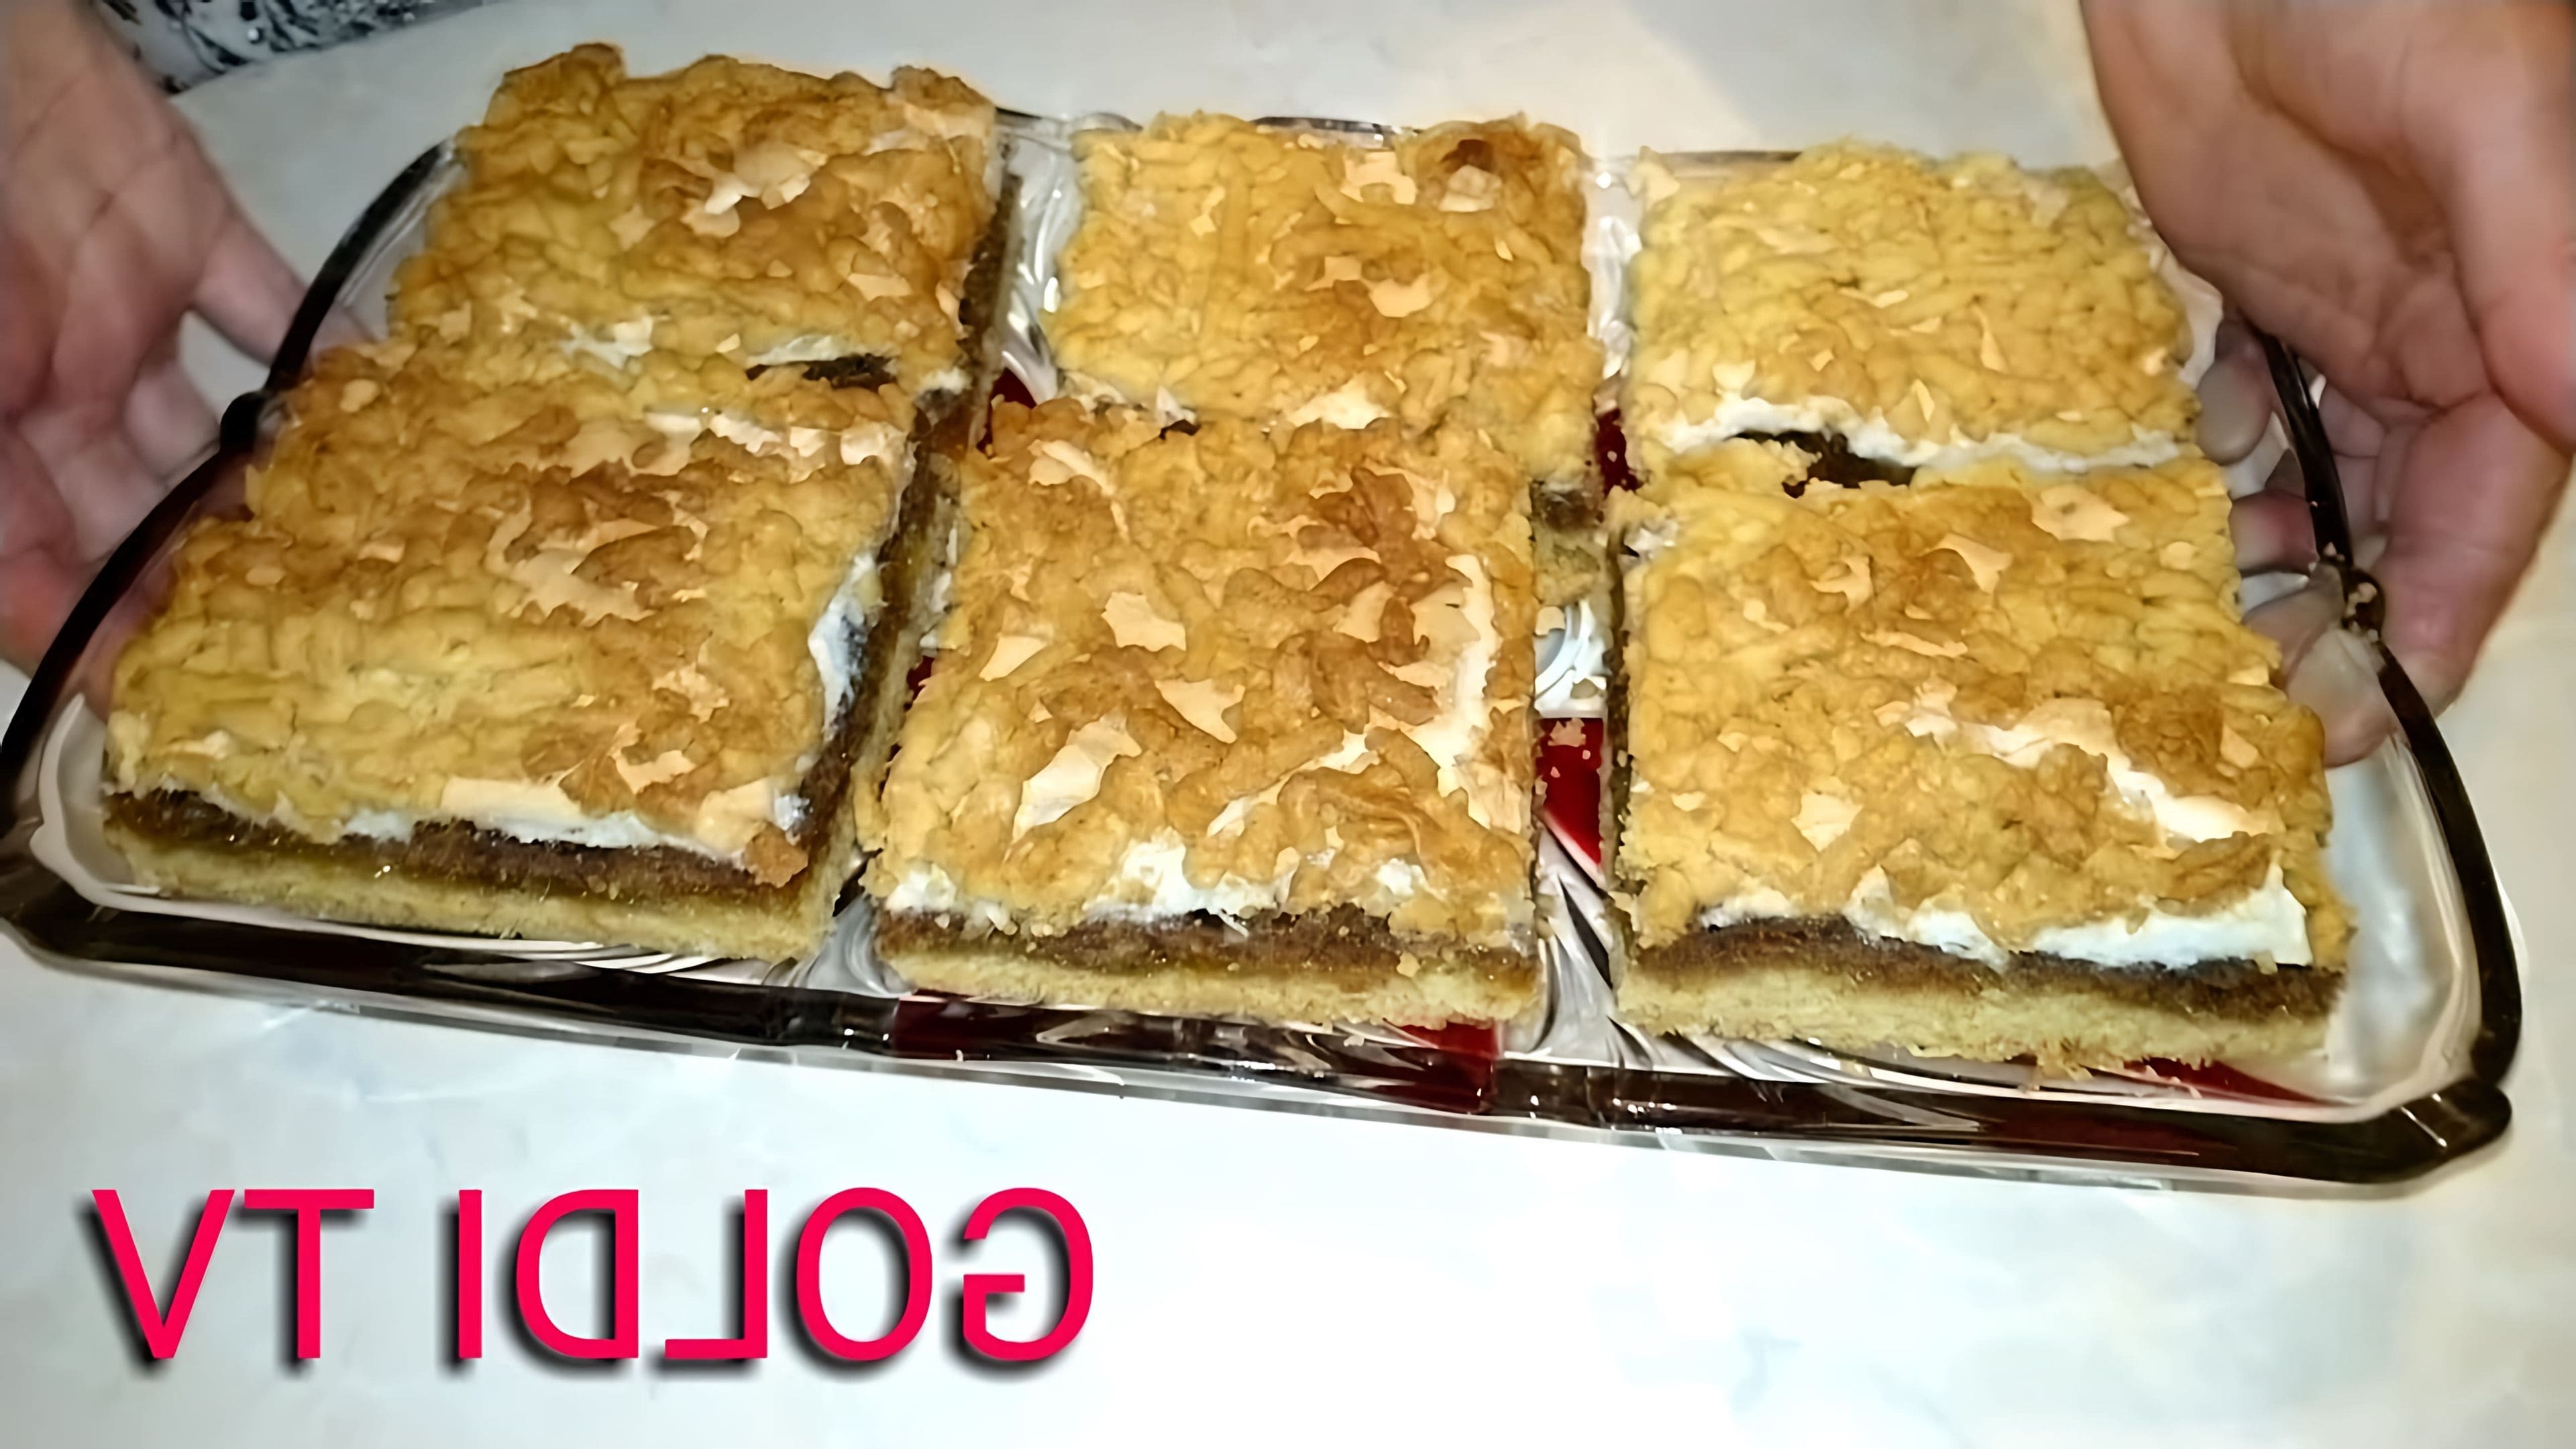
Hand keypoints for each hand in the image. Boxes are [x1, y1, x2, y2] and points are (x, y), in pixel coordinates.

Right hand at [0, 0, 304, 670]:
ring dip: (270, 489)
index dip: (94, 632)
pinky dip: (322, 348)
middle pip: (133, 509)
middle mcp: (47, 384)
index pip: (34, 562)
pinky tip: (386, 411)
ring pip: (206, 424)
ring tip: (363, 560)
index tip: (169, 700)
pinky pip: (264, 297)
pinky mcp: (177, 223)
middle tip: (305, 652)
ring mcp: (116, 306)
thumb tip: (47, 619)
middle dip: (204, 581)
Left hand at [2084, 0, 2574, 761]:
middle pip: (2399, 515)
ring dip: (2265, 553)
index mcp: (2516, 320)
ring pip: (2315, 476)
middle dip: (2340, 612)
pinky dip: (2212, 466)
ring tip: (2190, 621)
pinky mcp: (2240, 280)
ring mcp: (2333, 311)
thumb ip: (2537, 263)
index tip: (2367, 712)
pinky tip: (2167, 509)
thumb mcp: (2485, 112)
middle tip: (2250, 699)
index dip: (2432, 615)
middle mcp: (2435, 335)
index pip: (2488, 510)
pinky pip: (2238, 404)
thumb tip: (2573, 411)